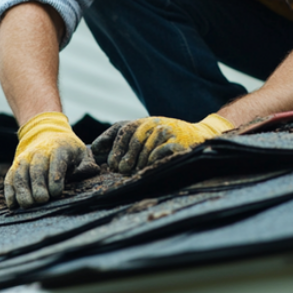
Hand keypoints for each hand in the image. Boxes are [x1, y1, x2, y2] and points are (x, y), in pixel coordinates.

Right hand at [5, 112, 98, 208]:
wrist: (46, 134)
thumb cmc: (68, 150)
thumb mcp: (82, 152)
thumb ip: (87, 165)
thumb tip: (86, 173)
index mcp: (59, 148)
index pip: (56, 162)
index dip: (55, 178)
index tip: (56, 193)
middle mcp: (39, 152)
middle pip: (36, 169)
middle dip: (38, 186)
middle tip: (42, 201)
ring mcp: (25, 159)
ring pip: (20, 174)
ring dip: (22, 190)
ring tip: (28, 205)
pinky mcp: (15, 166)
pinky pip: (10, 178)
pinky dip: (9, 192)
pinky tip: (13, 205)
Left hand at [91, 113, 234, 173]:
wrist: (199, 135)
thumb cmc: (166, 138)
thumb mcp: (144, 133)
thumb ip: (122, 138)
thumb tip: (94, 149)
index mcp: (144, 121)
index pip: (124, 129)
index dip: (114, 145)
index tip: (111, 162)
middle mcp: (154, 123)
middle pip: (133, 138)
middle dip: (124, 156)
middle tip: (120, 169)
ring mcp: (167, 131)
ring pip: (146, 148)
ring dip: (139, 163)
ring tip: (136, 171)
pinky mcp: (178, 142)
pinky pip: (160, 153)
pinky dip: (153, 161)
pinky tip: (151, 167)